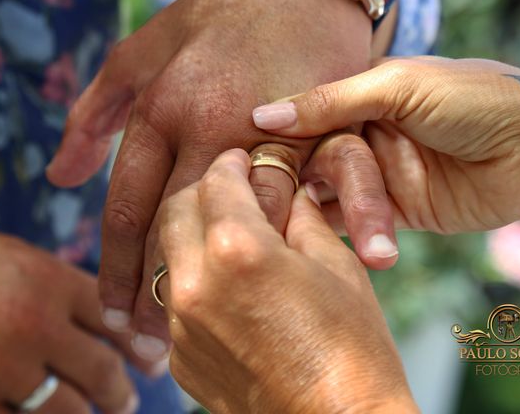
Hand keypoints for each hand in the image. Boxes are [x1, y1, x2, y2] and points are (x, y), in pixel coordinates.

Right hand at [0, 226, 160, 413]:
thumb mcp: (20, 261)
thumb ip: (67, 290)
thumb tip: (117, 321)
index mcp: (49, 281)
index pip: (116, 321)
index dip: (142, 346)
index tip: (153, 363)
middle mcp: (30, 323)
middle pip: (101, 371)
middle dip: (120, 392)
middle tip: (126, 399)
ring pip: (66, 409)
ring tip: (91, 411)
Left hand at [46, 0, 383, 354]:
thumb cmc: (218, 17)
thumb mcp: (142, 49)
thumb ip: (95, 112)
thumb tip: (62, 176)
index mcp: (165, 108)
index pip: (129, 209)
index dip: (117, 267)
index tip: (116, 311)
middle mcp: (212, 128)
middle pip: (177, 230)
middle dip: (158, 291)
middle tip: (148, 341)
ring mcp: (270, 135)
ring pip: (239, 227)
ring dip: (221, 281)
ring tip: (201, 328)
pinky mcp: (321, 137)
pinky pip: (300, 205)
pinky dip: (284, 246)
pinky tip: (267, 283)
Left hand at [155, 149, 416, 413]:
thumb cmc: (351, 348)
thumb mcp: (336, 264)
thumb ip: (302, 217)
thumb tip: (288, 192)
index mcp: (239, 249)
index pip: (216, 181)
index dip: (231, 163)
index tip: (240, 161)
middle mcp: (197, 283)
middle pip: (176, 210)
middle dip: (201, 192)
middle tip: (230, 193)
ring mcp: (182, 325)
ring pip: (168, 254)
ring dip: (192, 236)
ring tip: (228, 240)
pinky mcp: (181, 357)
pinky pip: (173, 301)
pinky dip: (194, 281)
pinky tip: (227, 288)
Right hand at [252, 56, 519, 233]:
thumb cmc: (473, 99)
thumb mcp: (399, 87)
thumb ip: (332, 101)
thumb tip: (263, 116)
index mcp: (362, 95)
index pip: (304, 118)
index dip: (280, 139)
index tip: (247, 160)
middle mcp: (365, 134)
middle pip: (315, 160)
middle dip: (303, 180)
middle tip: (276, 203)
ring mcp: (380, 175)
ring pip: (332, 194)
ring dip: (324, 211)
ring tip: (330, 232)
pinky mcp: (398, 213)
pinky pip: (357, 223)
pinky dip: (341, 232)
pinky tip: (320, 240)